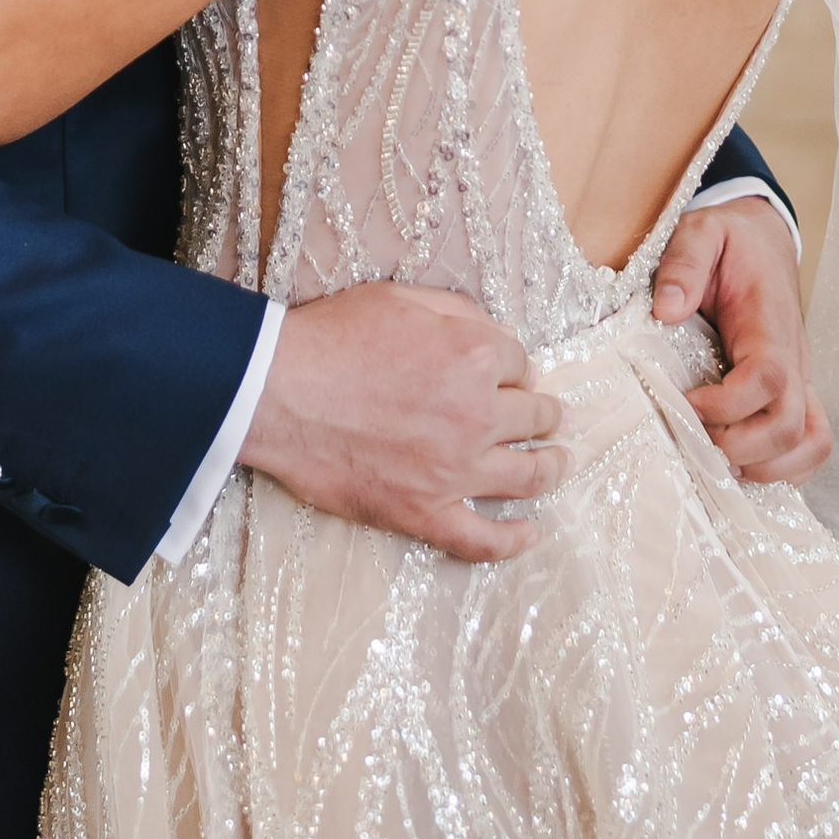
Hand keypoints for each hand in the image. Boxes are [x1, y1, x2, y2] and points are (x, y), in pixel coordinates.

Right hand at [242, 281, 568, 561]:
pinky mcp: (425, 511)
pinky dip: (512, 541)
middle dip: (546, 414)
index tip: (509, 373)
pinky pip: (482, 539)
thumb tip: (495, 335)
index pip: (519, 362)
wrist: (279, 391)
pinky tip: (531, 534)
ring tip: (559, 463)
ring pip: (526, 475)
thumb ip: (458, 312)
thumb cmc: (333, 338)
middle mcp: (477, 413)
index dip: (514, 366)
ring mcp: (455, 469)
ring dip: (551, 467)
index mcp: (474, 355)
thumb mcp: (402, 298)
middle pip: (533, 416)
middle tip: (551, 418)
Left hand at [650, 199, 829, 486]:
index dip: (729, 404)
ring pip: (808, 442)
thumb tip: (667, 309)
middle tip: (693, 438)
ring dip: (765, 467)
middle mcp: (793, 359)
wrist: (764, 244)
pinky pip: (809, 444)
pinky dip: (783, 469)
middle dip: (741, 447)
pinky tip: (741, 465)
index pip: (768, 378)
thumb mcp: (702, 231)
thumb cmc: (732, 244)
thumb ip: (683, 261)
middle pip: (790, 424)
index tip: (687, 401)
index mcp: (769, 323)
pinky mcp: (795, 395)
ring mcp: (799, 381)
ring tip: (716, 460)